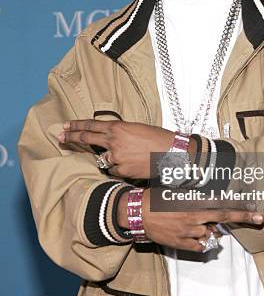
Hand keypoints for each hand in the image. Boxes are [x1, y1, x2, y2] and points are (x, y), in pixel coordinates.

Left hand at [58, 119, 175, 178]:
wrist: (171, 152)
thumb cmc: (158, 139)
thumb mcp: (136, 129)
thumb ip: (120, 133)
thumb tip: (108, 139)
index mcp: (118, 127)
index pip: (91, 125)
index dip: (76, 125)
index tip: (65, 125)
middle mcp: (114, 140)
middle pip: (86, 138)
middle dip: (71, 137)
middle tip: (60, 136)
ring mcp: (116, 156)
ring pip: (103, 158)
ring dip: (110, 158)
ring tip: (127, 156)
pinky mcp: (121, 170)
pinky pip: (113, 170)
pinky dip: (119, 168)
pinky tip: (132, 164)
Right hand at [118, 189, 263, 252]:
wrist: (138, 214)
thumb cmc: (156, 198)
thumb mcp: (177, 192)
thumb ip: (196, 196)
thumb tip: (211, 198)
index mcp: (193, 203)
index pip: (222, 206)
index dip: (241, 210)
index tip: (256, 211)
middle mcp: (194, 218)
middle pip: (222, 219)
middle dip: (243, 218)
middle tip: (258, 218)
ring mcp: (188, 232)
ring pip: (210, 233)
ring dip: (210, 228)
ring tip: (197, 222)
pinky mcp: (182, 244)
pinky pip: (200, 246)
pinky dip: (202, 241)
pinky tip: (196, 234)